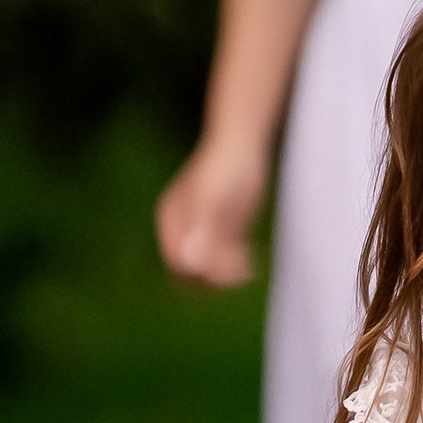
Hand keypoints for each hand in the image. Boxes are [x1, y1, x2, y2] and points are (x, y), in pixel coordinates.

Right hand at [157, 136, 268, 285]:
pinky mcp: (224, 230)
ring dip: (227, 275)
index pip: (178, 263)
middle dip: (213, 278)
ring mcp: (204, 230)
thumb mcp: (213, 199)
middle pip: (191, 271)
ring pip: (210, 269)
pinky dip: (237, 267)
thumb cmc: (226, 168)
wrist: (243, 144)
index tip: (227, 267)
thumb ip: (202, 231)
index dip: (200, 274)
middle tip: (240, 272)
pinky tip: (250, 264)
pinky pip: (226, 260)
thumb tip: (190, 265)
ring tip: (247, 267)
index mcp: (172, 221)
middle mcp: (184, 228)